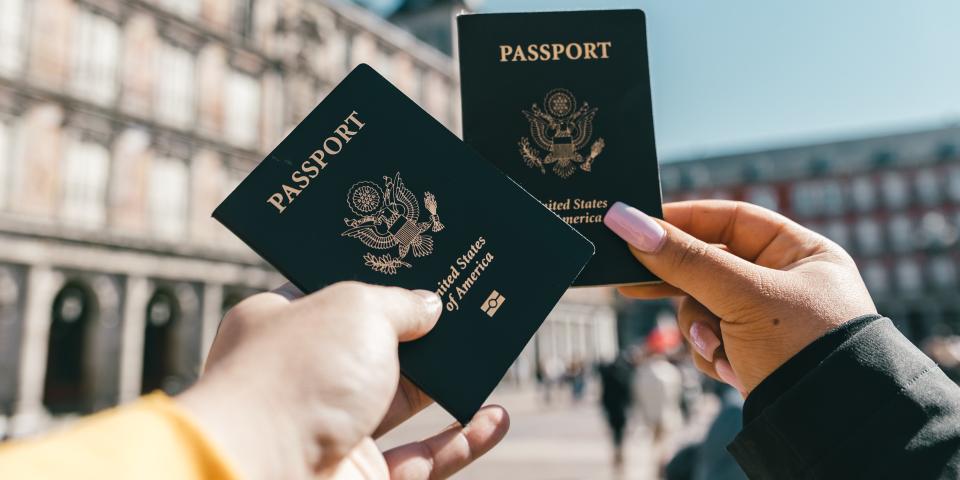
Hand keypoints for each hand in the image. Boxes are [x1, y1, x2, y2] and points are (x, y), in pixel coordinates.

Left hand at [176, 281, 509, 478]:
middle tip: (466, 307)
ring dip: (448, 383)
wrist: (263, 473)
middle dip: (421, 332)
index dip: (377, 282)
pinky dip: (462, 441)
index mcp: (280, 326)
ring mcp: (331, 432)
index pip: (332, 295)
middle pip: (375, 349)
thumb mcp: (355, 309)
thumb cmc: (297, 376)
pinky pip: (423, 459)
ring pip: (402, 403)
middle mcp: (303, 379)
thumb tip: (429, 306)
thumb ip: (399, 304)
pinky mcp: (361, 478)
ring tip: (489, 354)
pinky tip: (495, 418)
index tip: (420, 266)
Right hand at [604, 200, 876, 394]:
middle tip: (631, 283)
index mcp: (801, 253)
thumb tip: (626, 220)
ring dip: (701, 329)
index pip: (731, 220)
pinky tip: (731, 370)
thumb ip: (684, 259)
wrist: (830, 427)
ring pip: (704, 307)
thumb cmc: (802, 347)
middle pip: (711, 266)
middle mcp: (786, 282)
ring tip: (717, 348)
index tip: (638, 225)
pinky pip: (712, 340)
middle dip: (682, 285)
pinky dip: (713, 354)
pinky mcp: (754, 354)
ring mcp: (769, 321)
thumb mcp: (741, 296)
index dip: (685, 220)